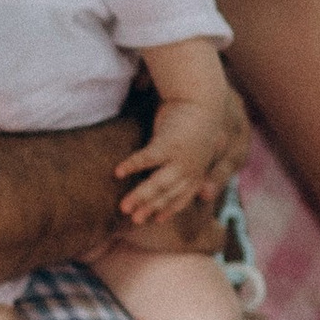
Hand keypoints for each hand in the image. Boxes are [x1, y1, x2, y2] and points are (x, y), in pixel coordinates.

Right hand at [106, 87, 249, 251]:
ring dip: (139, 197)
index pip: (181, 197)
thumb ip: (190, 159)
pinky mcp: (168, 144)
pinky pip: (146, 159)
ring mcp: (179, 159)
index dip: (168, 210)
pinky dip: (132, 166)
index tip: (155, 221)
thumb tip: (183, 169)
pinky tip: (118, 172)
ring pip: (157, 184)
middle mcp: (189, 169)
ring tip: (123, 207)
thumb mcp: (197, 144)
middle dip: (149, 209)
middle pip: (166, 195)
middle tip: (133, 220)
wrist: (201, 98)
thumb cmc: (195, 119)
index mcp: (196, 171)